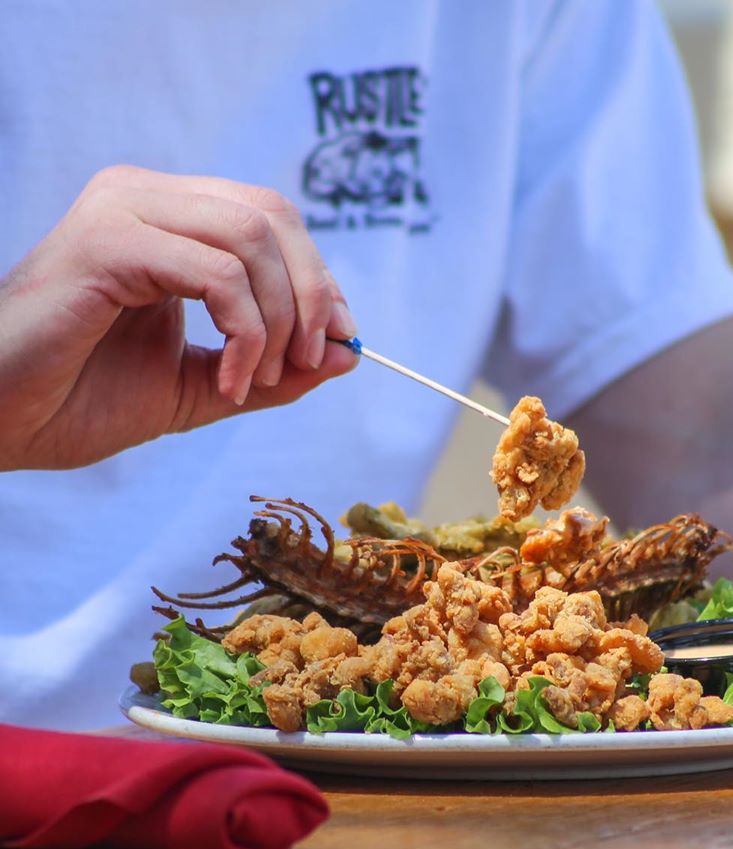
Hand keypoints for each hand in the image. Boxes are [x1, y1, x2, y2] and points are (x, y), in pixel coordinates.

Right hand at [0, 165, 358, 470]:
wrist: (3, 423)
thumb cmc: (85, 399)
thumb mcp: (208, 386)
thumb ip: (277, 368)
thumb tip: (353, 353)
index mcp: (168, 219)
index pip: (272, 219)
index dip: (320, 277)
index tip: (340, 341)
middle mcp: (146, 197)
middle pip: (272, 214)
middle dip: (312, 294)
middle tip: (309, 362)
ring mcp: (123, 211)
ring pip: (250, 237)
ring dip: (279, 320)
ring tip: (259, 380)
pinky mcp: (106, 242)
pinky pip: (216, 273)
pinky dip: (245, 333)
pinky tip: (231, 382)